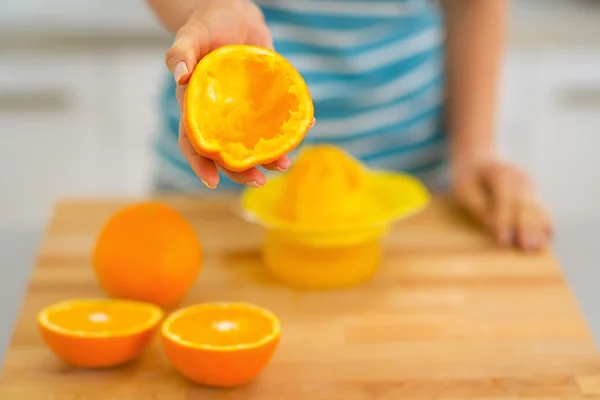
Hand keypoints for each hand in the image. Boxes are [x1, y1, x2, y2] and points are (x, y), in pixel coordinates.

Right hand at [164, 0, 287, 188]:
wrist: (235, 15)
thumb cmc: (207, 25)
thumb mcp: (190, 34)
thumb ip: (180, 52)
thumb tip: (179, 74)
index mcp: (196, 108)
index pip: (194, 142)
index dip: (200, 164)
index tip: (213, 182)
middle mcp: (220, 116)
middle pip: (227, 151)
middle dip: (240, 170)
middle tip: (259, 181)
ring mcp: (244, 112)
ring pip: (253, 142)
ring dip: (268, 157)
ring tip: (285, 165)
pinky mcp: (264, 102)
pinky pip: (276, 119)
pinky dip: (290, 127)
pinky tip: (304, 129)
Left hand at [453, 159, 552, 250]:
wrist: (479, 161)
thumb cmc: (467, 179)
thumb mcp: (464, 190)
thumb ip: (478, 206)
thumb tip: (492, 226)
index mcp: (499, 173)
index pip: (504, 199)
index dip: (504, 220)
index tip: (502, 240)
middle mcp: (519, 177)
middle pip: (525, 205)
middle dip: (525, 227)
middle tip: (525, 247)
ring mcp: (529, 185)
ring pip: (536, 208)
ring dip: (538, 228)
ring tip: (536, 247)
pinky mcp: (533, 193)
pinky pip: (541, 209)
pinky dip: (544, 222)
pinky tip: (546, 237)